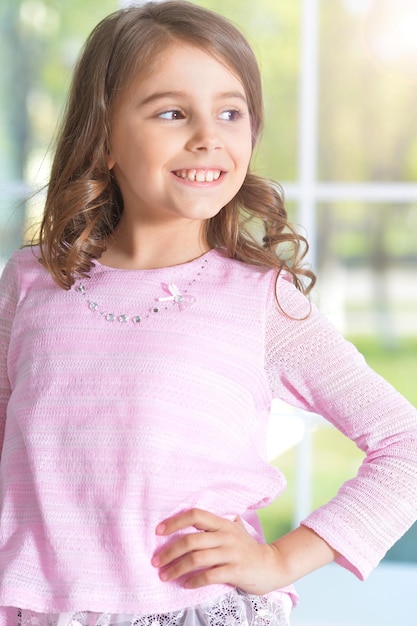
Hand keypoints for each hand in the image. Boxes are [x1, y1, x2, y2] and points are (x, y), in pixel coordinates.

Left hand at [151, 508, 284, 593]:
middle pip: (191, 540)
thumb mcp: (234, 530)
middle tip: (156, 562)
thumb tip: (193, 517)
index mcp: (223, 523)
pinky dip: (194, 581)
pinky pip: (209, 575)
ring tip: (165, 576)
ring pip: (197, 558)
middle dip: (169, 552)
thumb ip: (216, 525)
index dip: (175, 521)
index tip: (158, 531)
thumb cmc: (248, 549)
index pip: (196, 515)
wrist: (272, 566)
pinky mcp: (236, 570)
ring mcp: (231, 553)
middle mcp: (226, 535)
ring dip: (177, 568)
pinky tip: (186, 585)